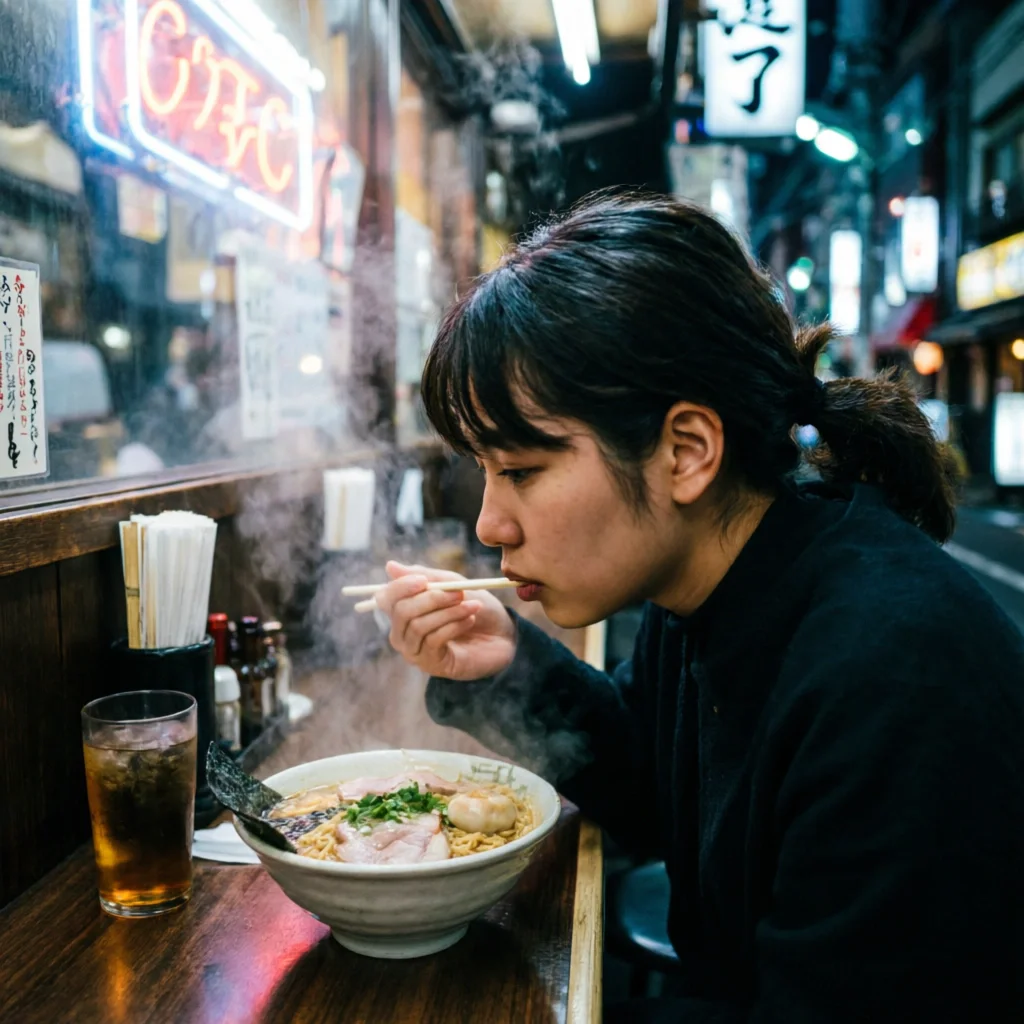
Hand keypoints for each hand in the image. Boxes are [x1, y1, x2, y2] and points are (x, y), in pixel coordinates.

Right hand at [375, 561, 516, 680]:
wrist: (504, 634)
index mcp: (404, 609)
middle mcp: (402, 632)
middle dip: (432, 599)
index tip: (424, 581)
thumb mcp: (453, 584)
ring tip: (472, 606)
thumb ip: (425, 576)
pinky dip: (454, 626)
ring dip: (448, 612)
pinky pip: (433, 641)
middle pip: (401, 612)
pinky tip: (470, 620)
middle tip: (459, 593)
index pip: (386, 598)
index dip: (400, 587)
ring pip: (418, 626)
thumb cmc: (475, 606)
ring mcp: (414, 650)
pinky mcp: (431, 664)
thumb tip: (390, 566)